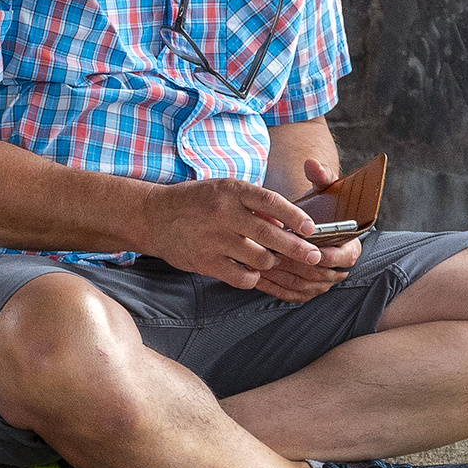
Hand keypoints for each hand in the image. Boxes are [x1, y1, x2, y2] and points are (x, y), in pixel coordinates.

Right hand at [139, 178, 325, 294]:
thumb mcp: (223, 190)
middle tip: (314, 256)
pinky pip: (241, 277)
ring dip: (272, 262)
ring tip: (272, 260)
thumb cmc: (195, 202)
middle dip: (297, 248)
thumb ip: (252, 204)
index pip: (271, 202)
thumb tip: (284, 223)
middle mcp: (223, 213)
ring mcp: (213, 239)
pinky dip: (252, 277)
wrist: (153, 216)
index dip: (295, 217)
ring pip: (259, 258)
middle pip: (270, 234)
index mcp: (231, 190)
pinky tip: (252, 272)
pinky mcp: (205, 261)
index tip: (311, 229)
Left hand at [253, 156, 360, 301]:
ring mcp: (322, 282)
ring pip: (303, 285)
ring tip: (262, 263)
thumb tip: (312, 164)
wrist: (308, 225)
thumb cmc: (317, 207)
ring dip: (282, 276)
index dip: (328, 253)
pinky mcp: (305, 291)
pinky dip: (274, 288)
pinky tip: (256, 275)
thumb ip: (321, 176)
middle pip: (319, 273)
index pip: (344, 256)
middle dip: (297, 263)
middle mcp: (338, 267)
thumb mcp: (323, 189)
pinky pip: (290, 294)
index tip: (311, 247)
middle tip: (276, 253)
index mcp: (350, 244)